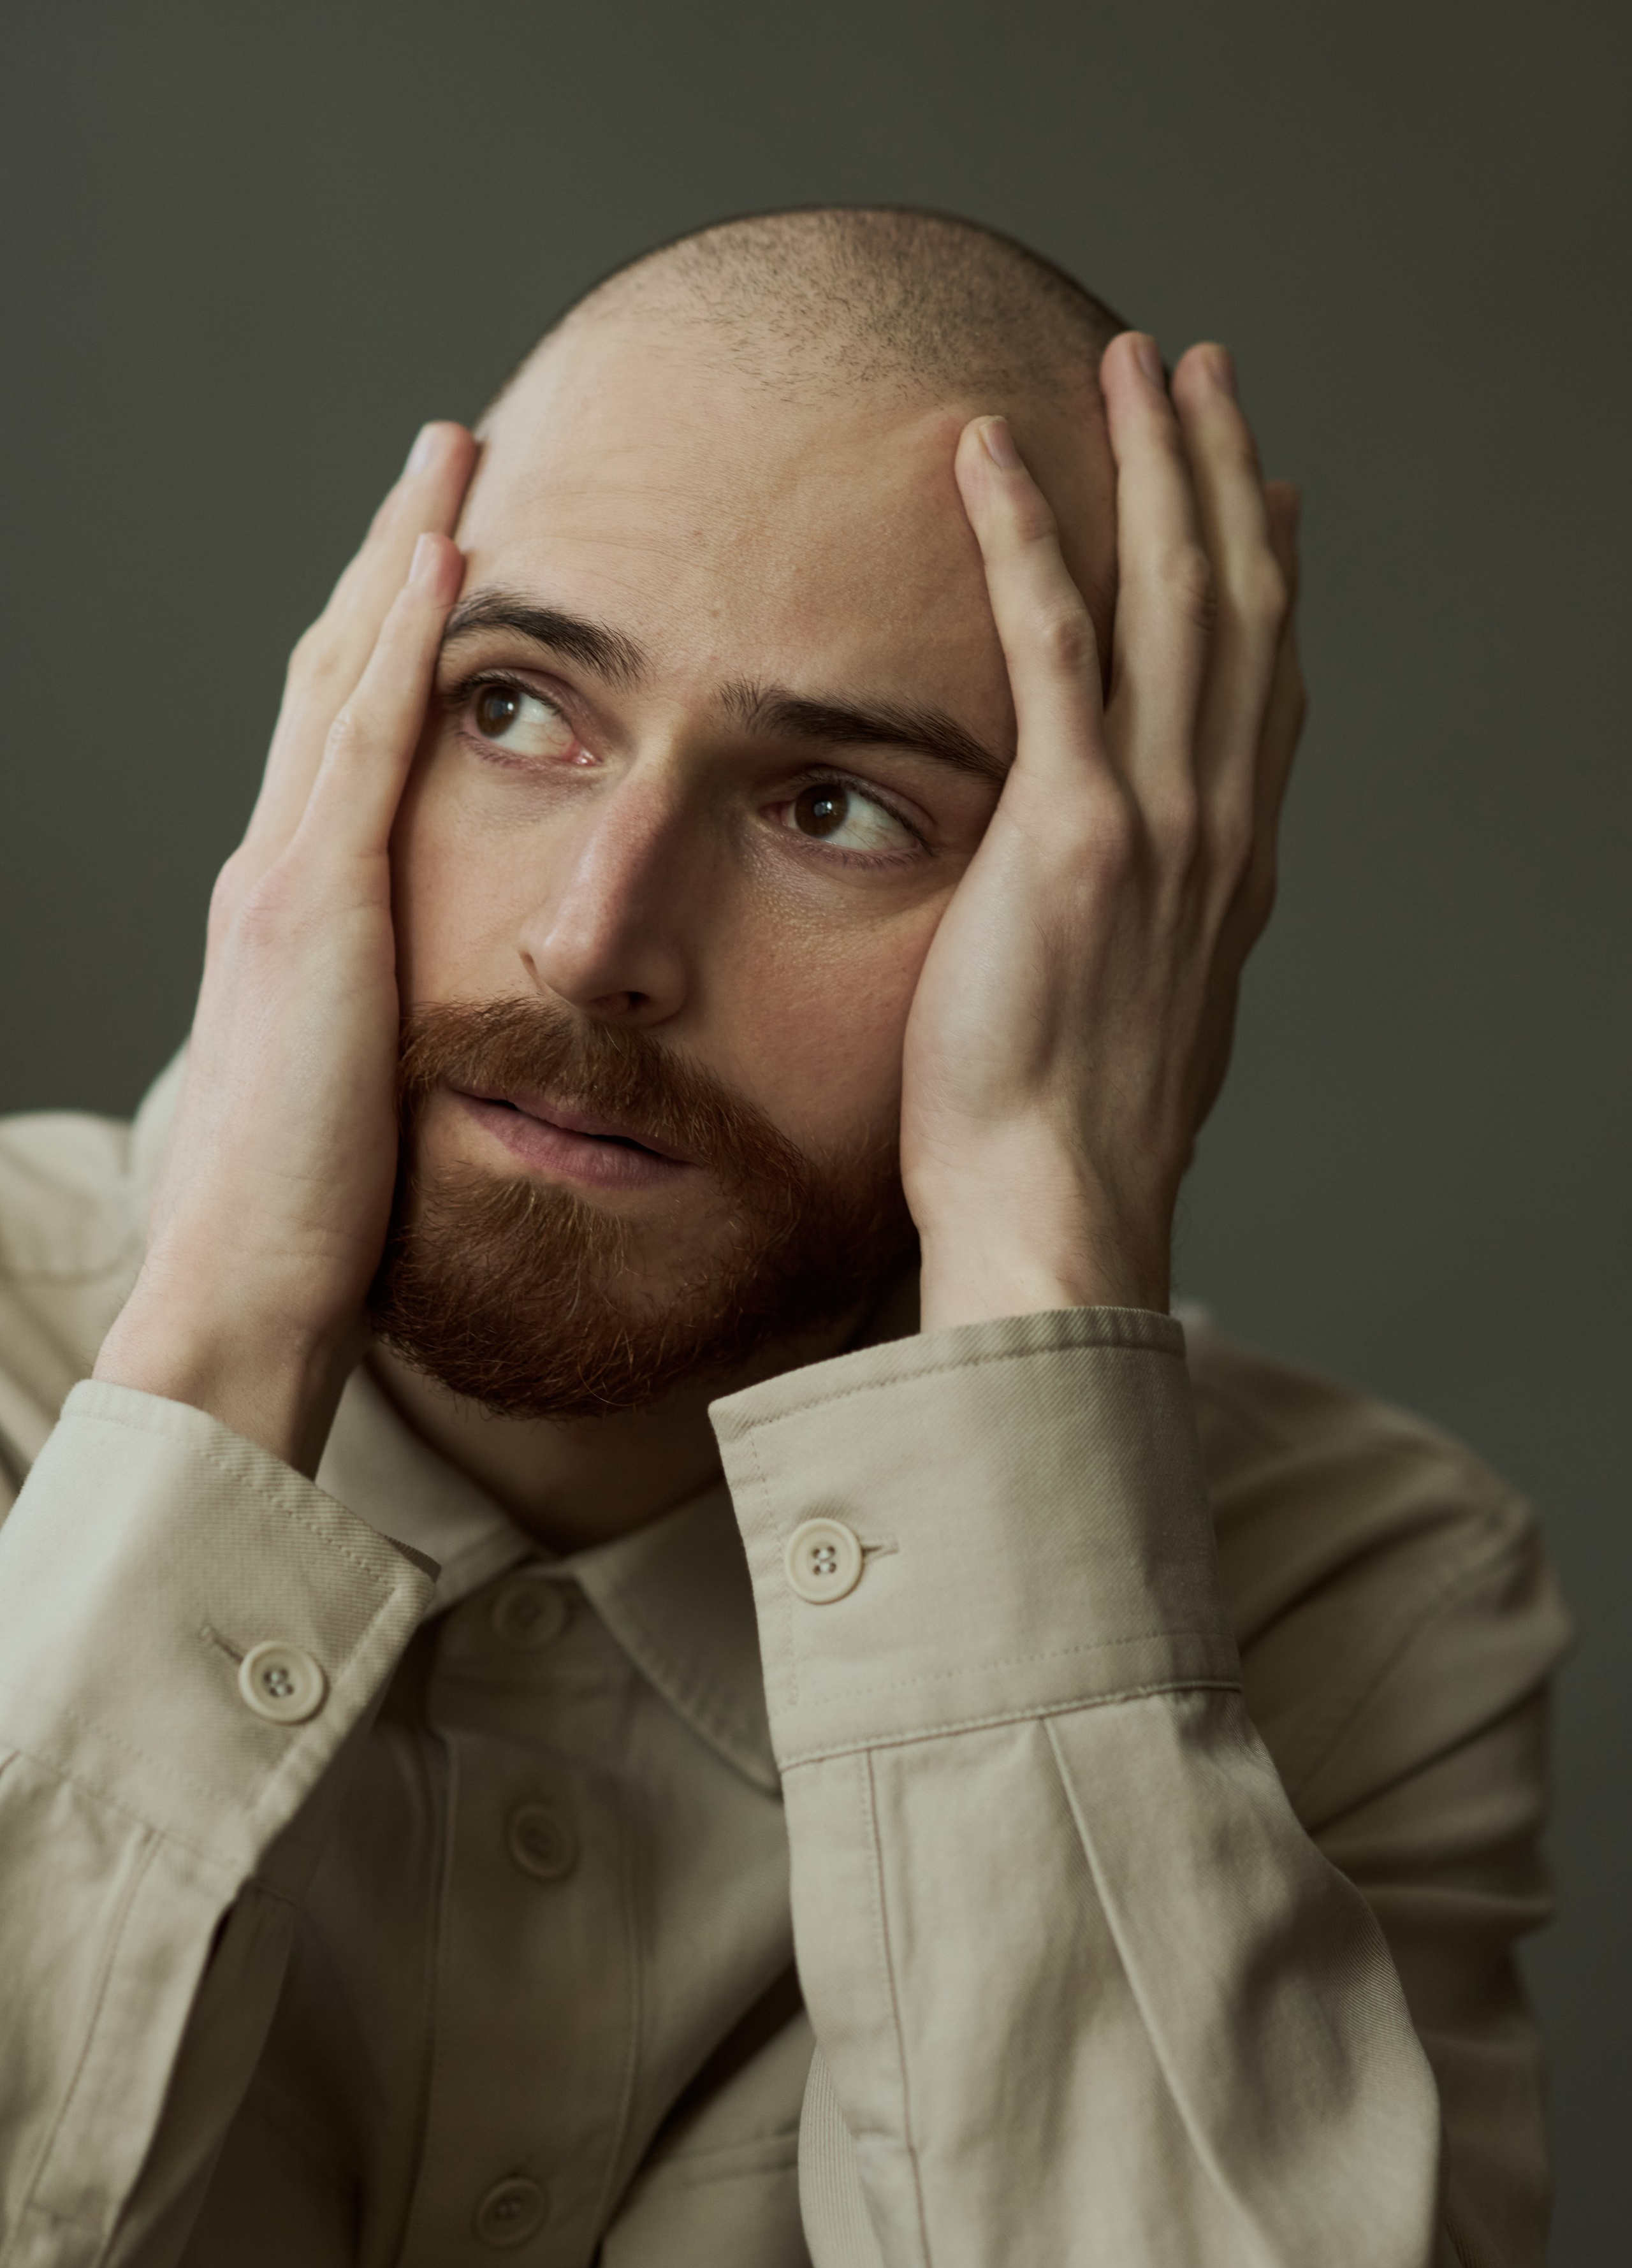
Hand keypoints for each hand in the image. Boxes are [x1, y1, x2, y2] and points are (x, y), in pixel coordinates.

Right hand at [94, 424, 476, 1469]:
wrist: (244, 1288)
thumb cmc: (310, 1223)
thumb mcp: (358, 1095)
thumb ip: (383, 1029)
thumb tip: (429, 1023)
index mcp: (290, 920)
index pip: (339, 746)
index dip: (381, 646)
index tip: (435, 565)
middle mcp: (274, 876)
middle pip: (332, 678)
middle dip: (386, 565)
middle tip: (442, 462)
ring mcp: (285, 883)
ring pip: (343, 678)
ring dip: (399, 563)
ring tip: (451, 461)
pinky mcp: (315, 910)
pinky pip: (368, 744)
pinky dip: (403, 646)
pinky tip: (447, 562)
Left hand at [902, 335, 1304, 1330]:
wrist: (1058, 1203)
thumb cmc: (1073, 1133)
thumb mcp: (1147, 1018)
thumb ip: (1156, 937)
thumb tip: (1143, 919)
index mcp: (1233, 865)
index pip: (1266, 682)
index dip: (1270, 571)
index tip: (1263, 494)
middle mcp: (1217, 823)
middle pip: (1238, 605)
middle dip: (1223, 475)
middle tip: (1199, 374)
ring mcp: (1154, 818)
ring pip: (1172, 596)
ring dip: (1153, 464)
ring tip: (1129, 365)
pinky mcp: (1071, 827)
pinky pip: (1051, 641)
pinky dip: (1024, 535)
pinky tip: (985, 453)